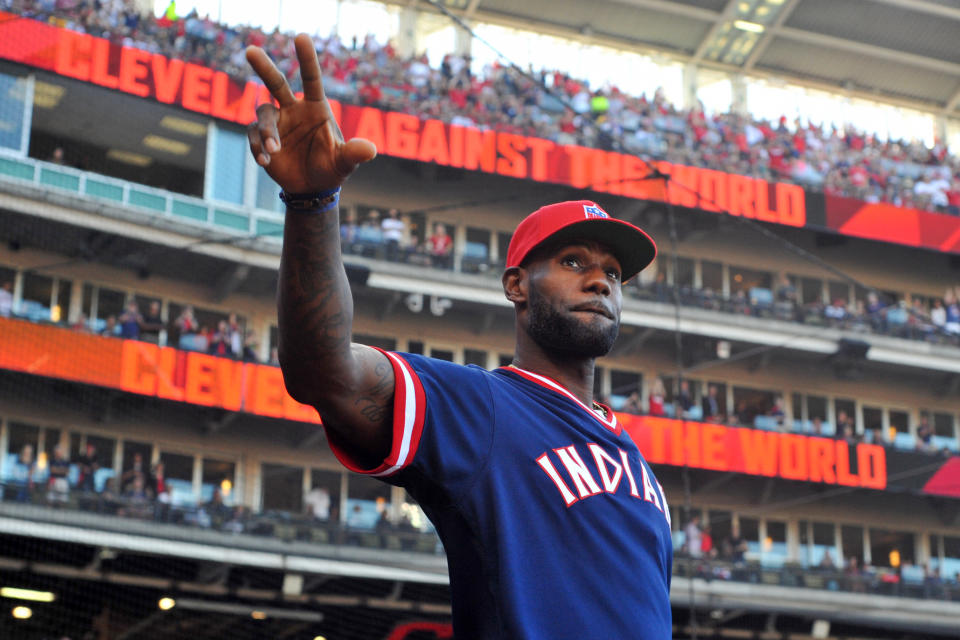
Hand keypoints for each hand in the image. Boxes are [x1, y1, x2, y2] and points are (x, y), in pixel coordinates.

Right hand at [246, 34, 376, 193]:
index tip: (300, 37)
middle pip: (275, 82)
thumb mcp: (345, 162)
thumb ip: (354, 154)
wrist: (312, 188)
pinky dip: (258, 148)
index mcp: (315, 107)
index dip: (306, 59)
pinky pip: (254, 136)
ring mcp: (276, 123)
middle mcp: (293, 109)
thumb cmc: (331, 168)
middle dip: (263, 66)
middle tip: (250, 50)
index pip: (311, 78)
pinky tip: (266, 162)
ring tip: (274, 150)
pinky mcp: (261, 139)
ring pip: (263, 114)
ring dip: (268, 131)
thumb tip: (371, 150)